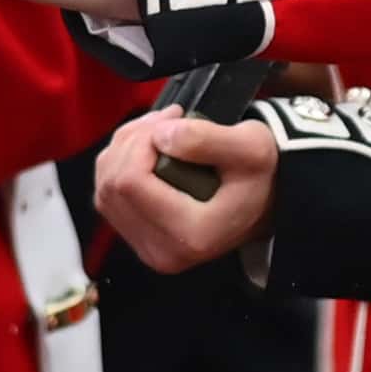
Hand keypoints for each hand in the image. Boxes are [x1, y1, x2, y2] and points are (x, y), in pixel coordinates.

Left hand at [92, 103, 277, 268]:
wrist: (266, 201)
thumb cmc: (262, 176)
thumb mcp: (251, 148)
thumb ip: (207, 139)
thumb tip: (160, 136)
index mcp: (190, 236)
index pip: (131, 182)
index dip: (142, 140)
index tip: (173, 120)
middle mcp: (163, 252)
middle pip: (112, 185)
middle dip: (132, 141)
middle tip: (167, 119)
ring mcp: (147, 250)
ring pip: (104, 188)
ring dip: (124, 149)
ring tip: (159, 130)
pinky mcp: (139, 240)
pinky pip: (107, 196)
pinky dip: (120, 163)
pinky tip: (147, 147)